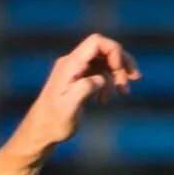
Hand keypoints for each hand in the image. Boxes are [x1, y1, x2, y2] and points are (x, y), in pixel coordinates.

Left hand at [12, 33, 138, 158]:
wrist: (40, 132)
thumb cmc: (53, 123)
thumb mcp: (68, 109)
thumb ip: (83, 90)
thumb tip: (100, 79)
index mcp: (70, 65)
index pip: (96, 42)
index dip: (113, 50)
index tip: (119, 69)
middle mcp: (72, 63)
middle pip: (104, 49)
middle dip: (121, 62)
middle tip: (134, 79)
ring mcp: (75, 70)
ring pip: (104, 60)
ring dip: (118, 73)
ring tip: (124, 92)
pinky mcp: (78, 79)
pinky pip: (99, 72)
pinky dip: (108, 82)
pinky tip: (105, 100)